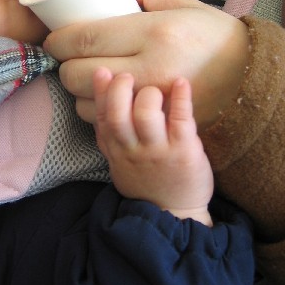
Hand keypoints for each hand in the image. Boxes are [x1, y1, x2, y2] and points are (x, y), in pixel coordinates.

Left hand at [44, 0, 249, 128]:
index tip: (52, 38)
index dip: (59, 40)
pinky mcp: (152, 124)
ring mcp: (150, 102)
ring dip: (77, 89)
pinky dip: (96, 109)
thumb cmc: (212, 36)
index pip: (86, 38)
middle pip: (79, 73)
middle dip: (63, 65)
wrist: (250, 82)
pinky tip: (103, 96)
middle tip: (67, 55)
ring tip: (86, 74)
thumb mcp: (180, 1)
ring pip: (87, 102)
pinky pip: (105, 122)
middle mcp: (150, 68)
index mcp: (155, 32)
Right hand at [94, 69, 213, 224]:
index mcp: (117, 151)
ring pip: (146, 115)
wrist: (175, 214)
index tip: (101, 71)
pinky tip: (181, 83)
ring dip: (149, 94)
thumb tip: (100, 101)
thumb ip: (108, 135)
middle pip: (118, 114)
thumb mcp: (118, 163)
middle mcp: (133, 150)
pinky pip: (180, 119)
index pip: (102, 118)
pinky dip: (181, 97)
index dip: (100, 93)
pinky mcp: (184, 151)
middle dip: (120, 89)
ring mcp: (159, 151)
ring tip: (155, 89)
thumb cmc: (147, 182)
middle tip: (127, 76)